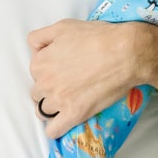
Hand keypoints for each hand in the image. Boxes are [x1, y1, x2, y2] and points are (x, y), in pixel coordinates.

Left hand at [29, 19, 145, 137]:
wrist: (124, 53)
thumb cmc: (97, 37)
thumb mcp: (63, 26)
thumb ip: (41, 37)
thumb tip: (33, 49)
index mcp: (40, 62)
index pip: (34, 72)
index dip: (48, 70)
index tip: (62, 68)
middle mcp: (45, 83)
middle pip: (37, 92)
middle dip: (49, 89)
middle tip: (68, 84)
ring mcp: (58, 100)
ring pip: (43, 111)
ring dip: (52, 108)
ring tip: (68, 102)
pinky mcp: (74, 114)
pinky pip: (53, 130)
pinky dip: (55, 129)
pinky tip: (64, 122)